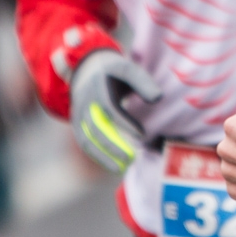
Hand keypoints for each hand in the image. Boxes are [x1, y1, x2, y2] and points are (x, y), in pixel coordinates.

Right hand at [69, 50, 161, 173]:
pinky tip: (113, 165)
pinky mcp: (77, 124)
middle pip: (96, 128)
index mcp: (98, 87)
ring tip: (121, 168)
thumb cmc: (114, 72)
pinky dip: (97, 156)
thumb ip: (143, 82)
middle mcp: (85, 102)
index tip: (142, 134)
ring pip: (87, 140)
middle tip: (132, 158)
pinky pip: (84, 143)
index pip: (110, 108)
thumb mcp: (128, 69)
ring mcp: (78, 115)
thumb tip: (158, 98)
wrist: (86, 68)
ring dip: (103, 156)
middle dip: (113, 146)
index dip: (125, 123)